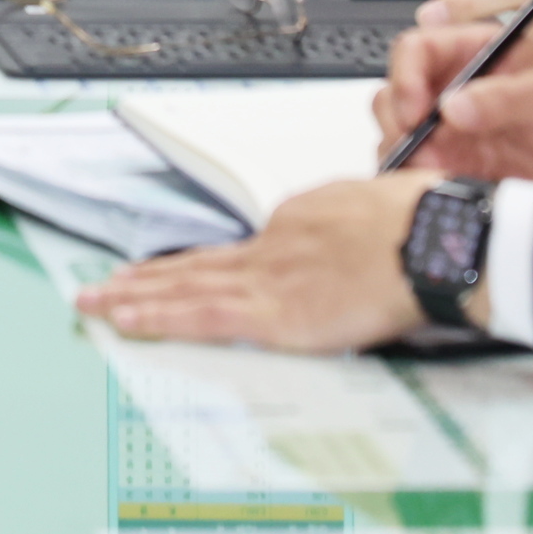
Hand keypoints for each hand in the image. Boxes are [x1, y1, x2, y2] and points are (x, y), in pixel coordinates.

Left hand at [74, 176, 440, 351]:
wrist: (432, 241)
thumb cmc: (421, 228)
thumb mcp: (377, 213)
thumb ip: (349, 232)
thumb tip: (349, 246)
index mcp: (298, 224)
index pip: (243, 252)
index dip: (205, 267)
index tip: (181, 275)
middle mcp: (273, 246)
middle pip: (199, 265)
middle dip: (149, 276)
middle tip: (108, 283)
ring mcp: (269, 280)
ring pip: (187, 288)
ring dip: (137, 295)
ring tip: (100, 300)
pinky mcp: (274, 314)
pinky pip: (202, 318)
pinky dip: (159, 318)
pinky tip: (128, 320)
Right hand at [378, 32, 532, 182]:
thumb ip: (506, 97)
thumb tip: (453, 106)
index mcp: (473, 50)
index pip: (416, 49)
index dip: (405, 76)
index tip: (416, 111)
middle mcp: (452, 84)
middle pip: (395, 92)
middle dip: (397, 120)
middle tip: (416, 147)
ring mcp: (450, 125)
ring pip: (397, 130)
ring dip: (402, 150)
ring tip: (430, 170)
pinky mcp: (455, 161)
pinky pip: (417, 166)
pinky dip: (416, 176)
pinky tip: (438, 184)